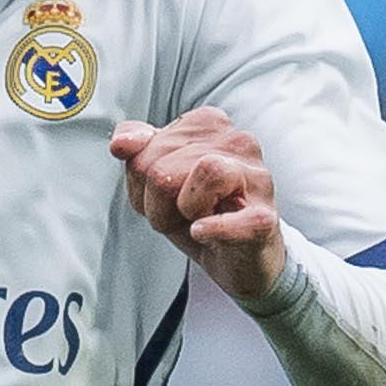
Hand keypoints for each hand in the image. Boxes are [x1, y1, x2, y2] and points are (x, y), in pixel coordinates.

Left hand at [111, 108, 282, 301]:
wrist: (243, 260)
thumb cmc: (203, 215)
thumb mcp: (160, 180)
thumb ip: (137, 151)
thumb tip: (121, 143)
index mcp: (208, 124)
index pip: (146, 149)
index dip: (142, 184)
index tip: (166, 196)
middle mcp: (237, 142)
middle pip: (162, 169)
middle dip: (158, 206)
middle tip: (183, 216)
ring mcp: (256, 179)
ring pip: (202, 175)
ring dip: (183, 214)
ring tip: (199, 222)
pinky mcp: (264, 218)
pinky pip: (231, 219)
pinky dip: (212, 230)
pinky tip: (204, 233)